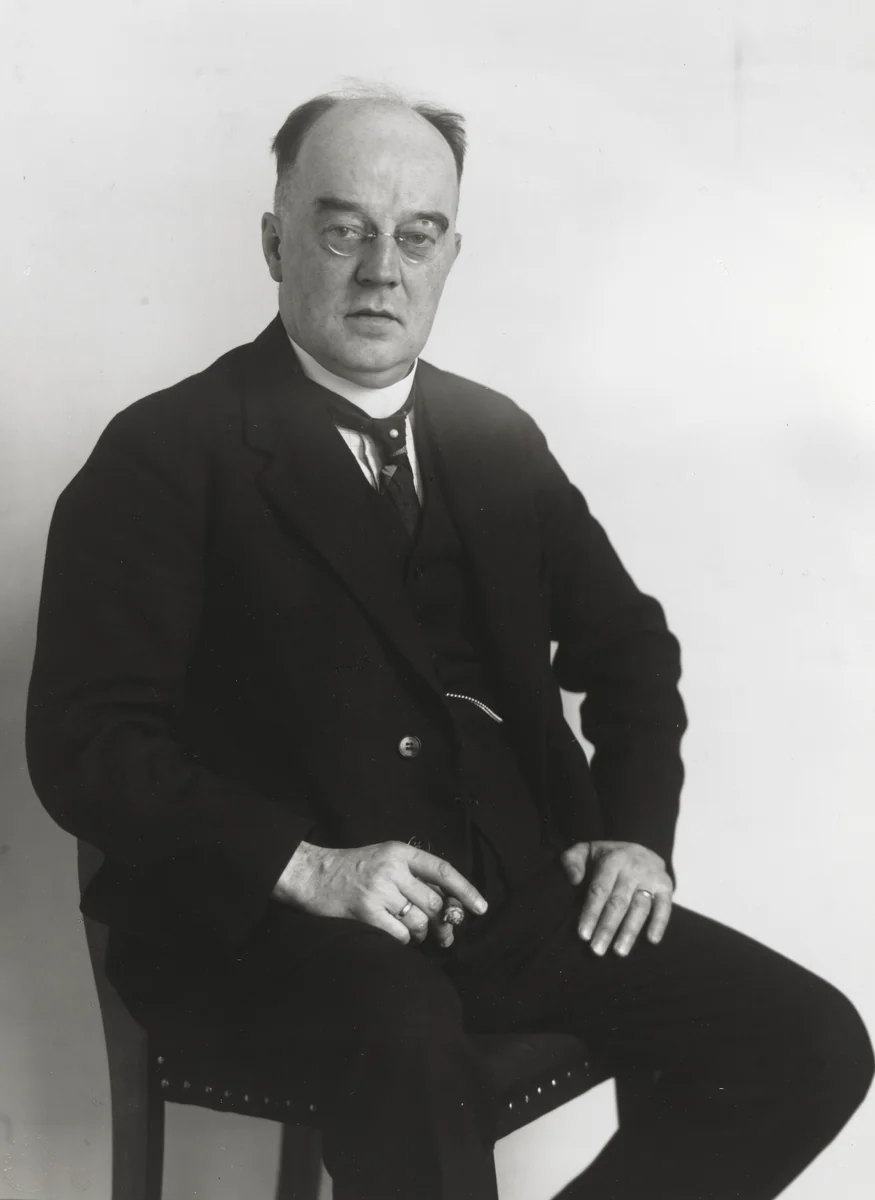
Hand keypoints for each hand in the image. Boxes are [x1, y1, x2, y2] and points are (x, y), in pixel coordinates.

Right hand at [273, 840, 486, 946]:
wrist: (313, 875)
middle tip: (445, 934)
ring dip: (423, 934)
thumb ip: (414, 877)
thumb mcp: (386, 860)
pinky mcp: (365, 913)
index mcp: (400, 852)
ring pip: (419, 921)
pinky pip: (401, 935)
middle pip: (434, 902)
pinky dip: (405, 941)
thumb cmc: (354, 870)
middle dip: (443, 923)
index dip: (466, 890)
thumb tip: (449, 907)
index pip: (443, 870)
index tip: (481, 908)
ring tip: (416, 933)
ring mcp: (378, 891)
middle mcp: (392, 869)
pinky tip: (397, 936)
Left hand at [560, 840, 672, 956]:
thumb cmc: (605, 857)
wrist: (638, 848)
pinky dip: (659, 923)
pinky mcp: (666, 885)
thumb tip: (574, 880)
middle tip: (597, 950)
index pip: (599, 890)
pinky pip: (664, 906)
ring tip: (619, 952)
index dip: (591, 913)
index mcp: (611, 860)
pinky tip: (651, 940)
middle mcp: (633, 868)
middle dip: (607, 928)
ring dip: (630, 931)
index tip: (583, 935)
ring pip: (640, 908)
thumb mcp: (584, 851)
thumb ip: (572, 861)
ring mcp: (651, 876)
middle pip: (618, 902)